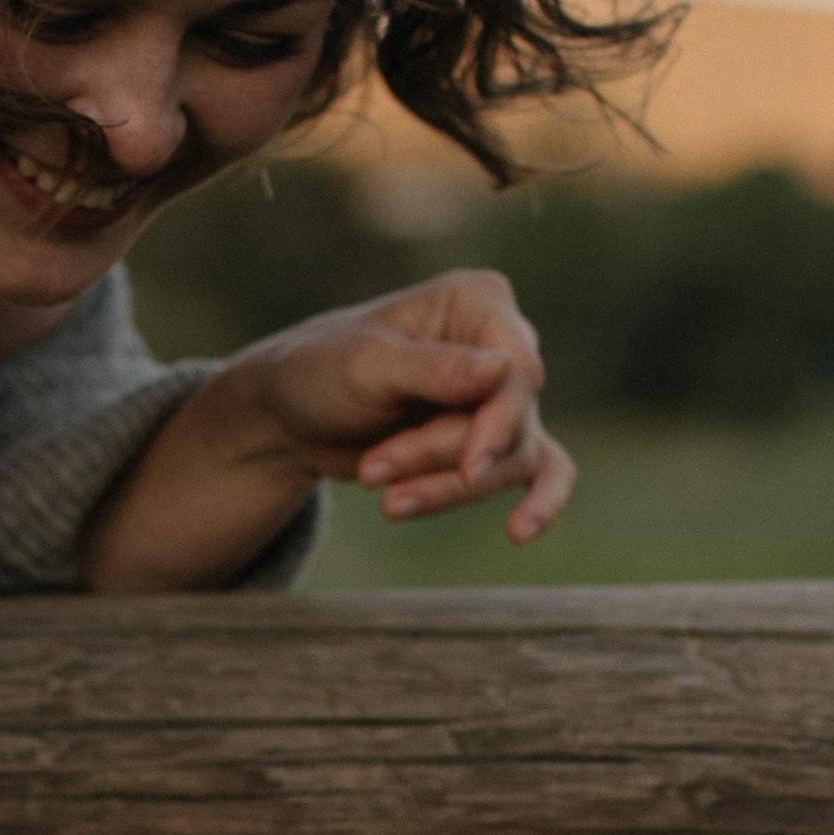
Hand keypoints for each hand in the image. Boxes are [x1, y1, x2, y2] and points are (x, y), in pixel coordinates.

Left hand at [81, 264, 573, 590]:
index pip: (519, 369)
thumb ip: (433, 369)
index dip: (498, 422)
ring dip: (445, 485)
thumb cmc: (319, 371)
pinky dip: (538, 503)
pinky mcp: (494, 439)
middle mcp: (502, 342)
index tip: (472, 465)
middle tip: (372, 473)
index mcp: (478, 301)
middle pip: (511, 421)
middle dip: (441, 457)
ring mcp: (501, 395)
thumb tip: (504, 370)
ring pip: (512, 458)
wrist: (291, 415)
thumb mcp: (364, 366)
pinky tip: (521, 533)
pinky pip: (543, 471)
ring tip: (381, 497)